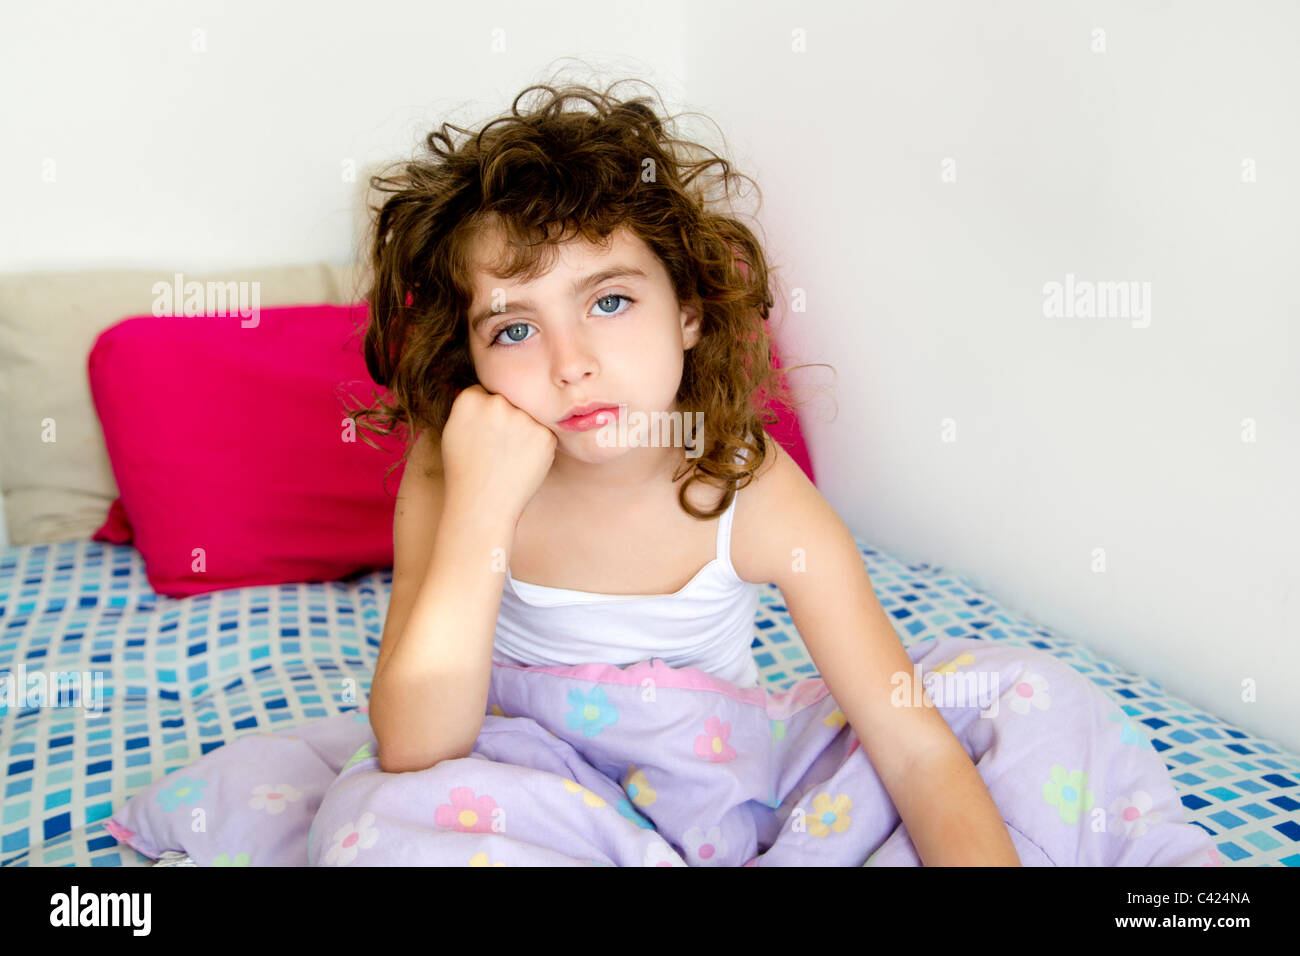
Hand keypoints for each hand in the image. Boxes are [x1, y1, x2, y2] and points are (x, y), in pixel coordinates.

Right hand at [440, 385, 557, 520]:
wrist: (483, 505)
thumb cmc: (465, 472)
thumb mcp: (454, 431)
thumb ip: (470, 407)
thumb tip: (484, 391)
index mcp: (470, 399)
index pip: (485, 392)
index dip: (486, 415)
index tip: (484, 433)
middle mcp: (497, 403)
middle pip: (508, 400)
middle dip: (506, 418)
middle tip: (499, 447)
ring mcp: (523, 418)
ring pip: (528, 415)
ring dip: (523, 430)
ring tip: (509, 457)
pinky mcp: (544, 434)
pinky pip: (543, 431)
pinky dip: (537, 444)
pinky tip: (522, 461)